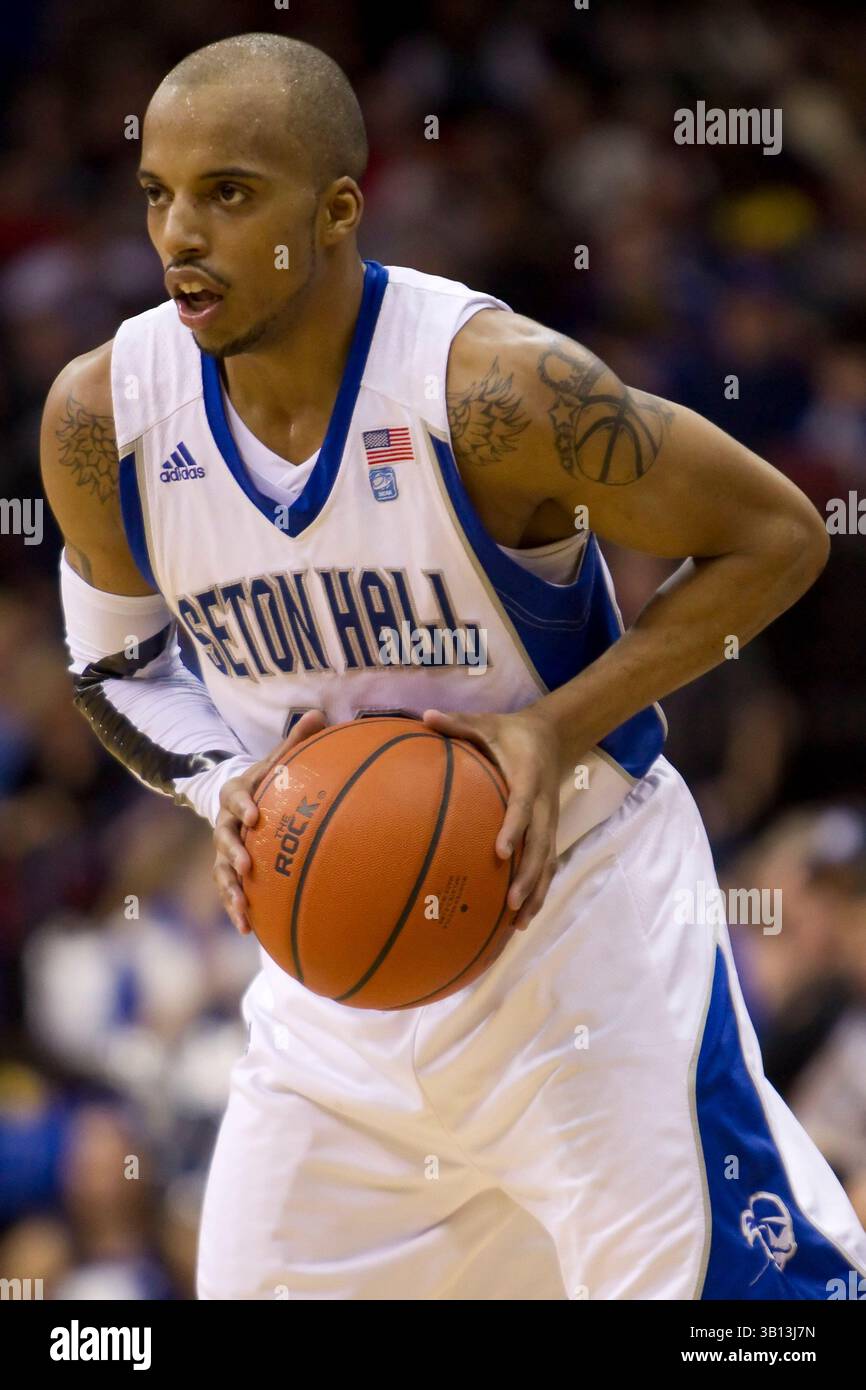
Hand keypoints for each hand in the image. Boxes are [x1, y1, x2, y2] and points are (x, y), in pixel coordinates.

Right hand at [212, 709, 327, 933]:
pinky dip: (236, 909)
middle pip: (223, 837)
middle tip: (247, 866)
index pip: (236, 796)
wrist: (242, 800)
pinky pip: (230, 891)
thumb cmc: (271, 779)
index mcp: (238, 793)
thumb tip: (320, 714)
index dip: (243, 806)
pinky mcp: (229, 871)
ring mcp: (225, 849)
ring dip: (231, 889)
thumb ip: (297, 741)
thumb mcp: (280, 758)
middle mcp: (226, 822)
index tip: (255, 816)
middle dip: (233, 853)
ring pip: (222, 870)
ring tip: (243, 908)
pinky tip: (248, 930)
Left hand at [421, 704, 561, 929]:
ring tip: (519, 923)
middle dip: (528, 876)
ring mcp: (549, 821)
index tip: (500, 852)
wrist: (551, 735)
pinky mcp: (549, 831)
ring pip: (548, 861)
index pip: (521, 808)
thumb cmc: (508, 732)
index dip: (514, 829)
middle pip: (541, 845)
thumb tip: (424, 716)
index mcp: (528, 778)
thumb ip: (457, 723)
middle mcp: (543, 805)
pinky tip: (523, 917)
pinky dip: (539, 890)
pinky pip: (547, 864)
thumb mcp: (485, 722)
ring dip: (536, 892)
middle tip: (511, 903)